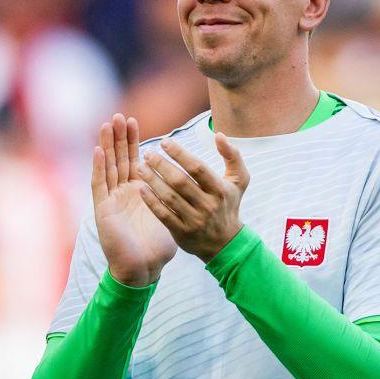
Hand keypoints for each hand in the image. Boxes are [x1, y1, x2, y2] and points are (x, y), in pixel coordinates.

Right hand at [92, 114, 176, 286]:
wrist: (142, 269)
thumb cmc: (157, 247)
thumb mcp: (171, 215)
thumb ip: (177, 199)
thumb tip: (196, 186)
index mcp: (139, 192)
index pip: (134, 160)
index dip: (132, 141)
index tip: (133, 121)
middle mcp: (123, 193)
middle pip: (119, 159)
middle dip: (119, 137)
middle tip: (119, 116)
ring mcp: (111, 200)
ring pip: (108, 166)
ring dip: (107, 146)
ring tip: (108, 125)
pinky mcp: (103, 209)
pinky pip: (99, 184)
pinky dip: (98, 167)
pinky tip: (98, 150)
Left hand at [137, 133, 249, 262]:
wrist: (225, 243)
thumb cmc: (228, 204)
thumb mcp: (239, 180)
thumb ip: (232, 156)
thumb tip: (219, 135)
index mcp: (220, 190)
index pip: (197, 168)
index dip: (180, 154)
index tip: (164, 142)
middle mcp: (208, 205)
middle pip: (180, 181)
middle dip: (161, 165)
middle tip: (148, 153)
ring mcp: (194, 220)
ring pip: (169, 197)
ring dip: (152, 180)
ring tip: (141, 167)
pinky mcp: (182, 232)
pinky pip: (163, 215)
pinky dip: (151, 201)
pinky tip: (142, 188)